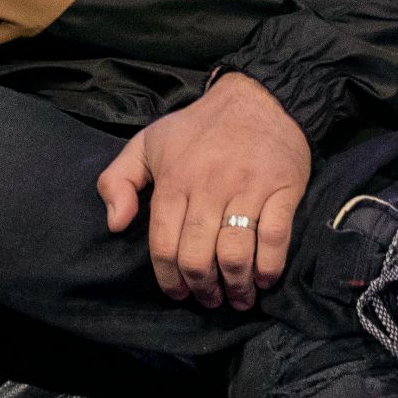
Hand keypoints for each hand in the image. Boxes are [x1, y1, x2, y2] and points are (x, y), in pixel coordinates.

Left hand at [97, 73, 310, 310]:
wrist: (258, 98)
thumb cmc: (198, 127)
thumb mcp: (146, 143)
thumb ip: (117, 181)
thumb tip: (115, 224)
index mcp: (174, 180)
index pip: (164, 245)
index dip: (169, 278)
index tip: (178, 293)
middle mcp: (208, 187)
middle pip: (198, 256)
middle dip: (201, 288)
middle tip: (208, 300)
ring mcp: (247, 189)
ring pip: (236, 254)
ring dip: (236, 286)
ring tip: (237, 298)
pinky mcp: (282, 189)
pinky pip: (275, 238)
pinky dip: (269, 267)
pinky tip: (264, 279)